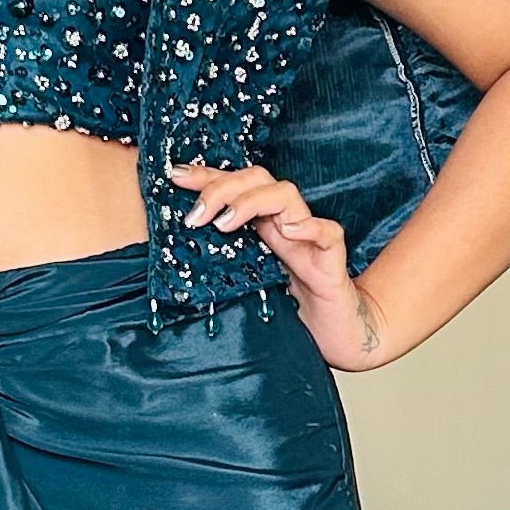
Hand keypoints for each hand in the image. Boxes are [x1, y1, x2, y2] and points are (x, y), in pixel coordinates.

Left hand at [169, 162, 391, 370]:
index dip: (207, 177)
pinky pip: (328, 232)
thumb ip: (221, 263)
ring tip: (226, 223)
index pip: (234, 186)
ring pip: (287, 195)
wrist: (333, 334)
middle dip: (222, 188)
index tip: (175, 176)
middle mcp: (283, 223)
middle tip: (196, 215)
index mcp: (261, 224)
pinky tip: (290, 231)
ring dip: (252, 202)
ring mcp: (309, 238)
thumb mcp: (244, 282)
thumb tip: (176, 254)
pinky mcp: (332, 259)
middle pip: (257, 179)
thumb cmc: (289, 308)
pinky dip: (310, 226)